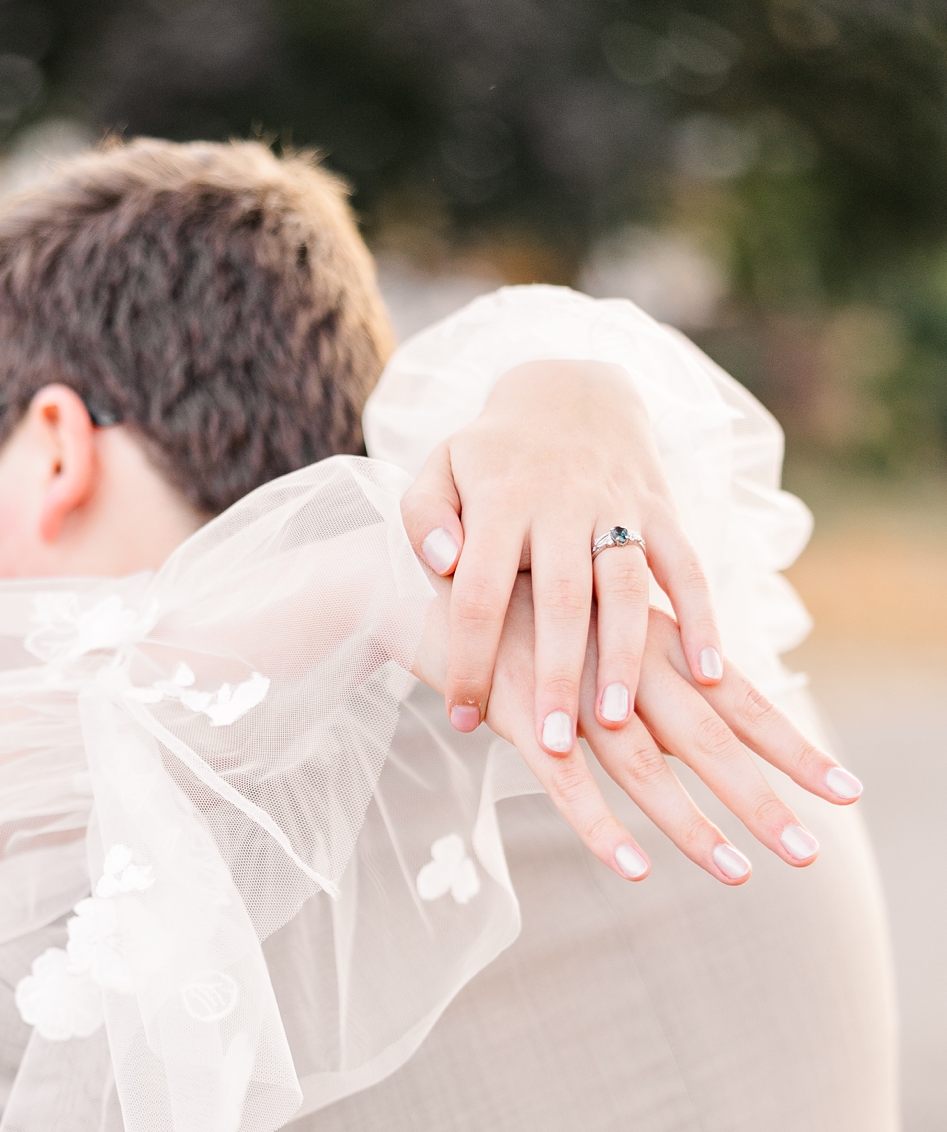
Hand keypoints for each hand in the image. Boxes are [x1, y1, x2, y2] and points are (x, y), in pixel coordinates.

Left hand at [399, 360, 723, 759]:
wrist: (570, 389)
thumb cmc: (492, 455)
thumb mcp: (439, 469)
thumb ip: (424, 516)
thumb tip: (442, 564)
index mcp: (500, 501)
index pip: (480, 591)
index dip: (471, 657)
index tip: (462, 718)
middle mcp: (562, 505)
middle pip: (561, 599)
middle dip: (556, 674)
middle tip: (551, 742)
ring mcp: (617, 507)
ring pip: (626, 588)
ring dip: (623, 655)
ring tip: (615, 721)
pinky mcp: (662, 508)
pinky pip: (688, 565)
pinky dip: (702, 616)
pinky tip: (707, 674)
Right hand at [414, 576, 864, 886]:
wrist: (423, 576)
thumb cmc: (513, 606)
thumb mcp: (592, 632)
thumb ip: (639, 675)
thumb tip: (686, 724)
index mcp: (651, 647)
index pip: (741, 701)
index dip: (793, 748)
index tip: (845, 790)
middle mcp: (626, 668)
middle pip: (712, 742)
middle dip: (766, 798)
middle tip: (812, 852)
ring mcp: (574, 695)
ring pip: (647, 771)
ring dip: (695, 826)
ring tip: (741, 874)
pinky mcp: (520, 717)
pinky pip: (566, 784)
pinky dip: (600, 826)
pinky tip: (635, 869)